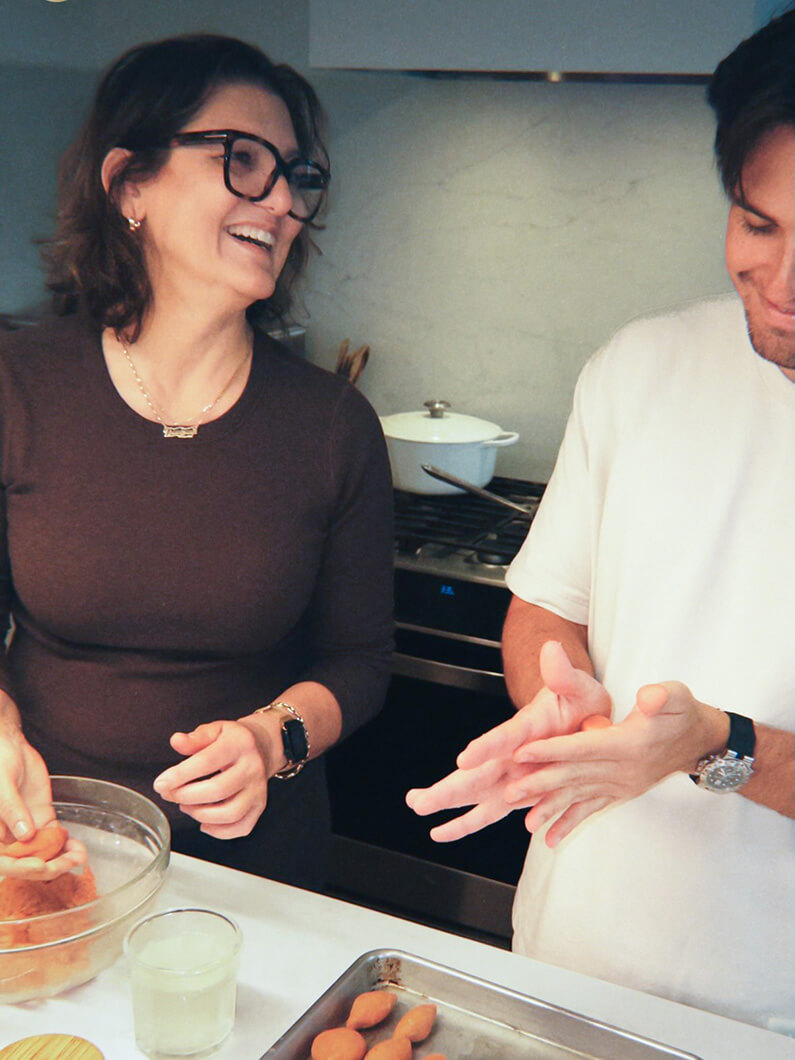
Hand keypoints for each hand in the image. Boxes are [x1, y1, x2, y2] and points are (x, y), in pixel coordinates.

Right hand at [0, 707, 86, 878]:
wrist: (10, 747)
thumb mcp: (2, 785)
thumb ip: (10, 809)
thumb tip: (24, 834)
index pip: (3, 861)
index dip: (19, 867)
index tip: (39, 865)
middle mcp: (7, 837)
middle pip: (25, 862)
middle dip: (46, 867)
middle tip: (65, 864)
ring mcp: (26, 830)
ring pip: (43, 853)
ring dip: (61, 859)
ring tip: (78, 858)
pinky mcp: (41, 820)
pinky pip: (54, 838)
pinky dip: (66, 845)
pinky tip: (79, 849)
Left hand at [153, 719, 274, 839]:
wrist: (262, 747)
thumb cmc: (233, 740)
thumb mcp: (215, 730)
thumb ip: (195, 738)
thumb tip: (176, 741)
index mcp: (239, 744)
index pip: (207, 762)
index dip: (180, 775)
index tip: (160, 783)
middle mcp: (252, 768)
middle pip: (217, 790)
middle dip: (185, 796)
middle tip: (169, 794)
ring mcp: (258, 789)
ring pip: (230, 813)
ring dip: (200, 814)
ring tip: (186, 806)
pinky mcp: (260, 806)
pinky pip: (241, 827)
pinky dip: (219, 831)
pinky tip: (204, 821)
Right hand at [406, 641, 611, 840]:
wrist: (577, 715)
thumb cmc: (576, 701)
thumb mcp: (578, 687)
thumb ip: (564, 674)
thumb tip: (553, 649)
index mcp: (528, 728)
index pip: (505, 738)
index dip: (485, 748)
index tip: (464, 759)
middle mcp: (512, 753)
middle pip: (477, 773)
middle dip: (448, 787)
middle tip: (419, 798)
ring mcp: (511, 773)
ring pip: (476, 792)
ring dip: (448, 802)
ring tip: (418, 807)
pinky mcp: (517, 791)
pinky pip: (492, 811)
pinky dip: (468, 822)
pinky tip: (443, 832)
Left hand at [505, 681, 728, 845]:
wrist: (701, 741)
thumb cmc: (683, 712)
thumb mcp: (677, 695)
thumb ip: (662, 696)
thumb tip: (648, 698)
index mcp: (628, 744)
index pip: (583, 747)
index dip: (552, 749)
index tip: (523, 752)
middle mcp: (623, 770)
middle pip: (575, 776)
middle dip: (540, 783)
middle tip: (509, 790)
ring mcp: (621, 785)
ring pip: (579, 797)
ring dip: (551, 808)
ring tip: (525, 823)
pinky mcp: (620, 792)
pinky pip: (591, 810)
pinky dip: (570, 823)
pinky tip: (550, 840)